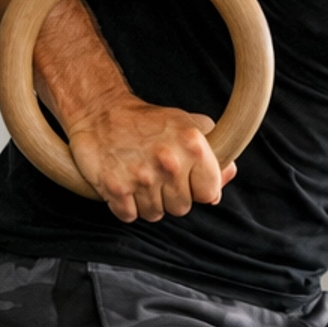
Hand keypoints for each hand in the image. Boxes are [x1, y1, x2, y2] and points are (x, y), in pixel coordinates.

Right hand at [65, 95, 236, 222]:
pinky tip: (124, 184)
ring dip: (147, 202)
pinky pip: (130, 216)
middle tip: (157, 175)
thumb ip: (213, 153)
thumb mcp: (188, 125)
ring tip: (140, 177)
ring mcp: (142, 177)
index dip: (197, 189)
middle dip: (170, 196)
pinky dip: (126, 206)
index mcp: (193, 145)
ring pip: (155, 214)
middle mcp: (169, 162)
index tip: (186, 179)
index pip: (209, 193)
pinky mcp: (116, 188)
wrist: (100, 110)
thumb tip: (227, 176)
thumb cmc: (147, 120)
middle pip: (181, 208)